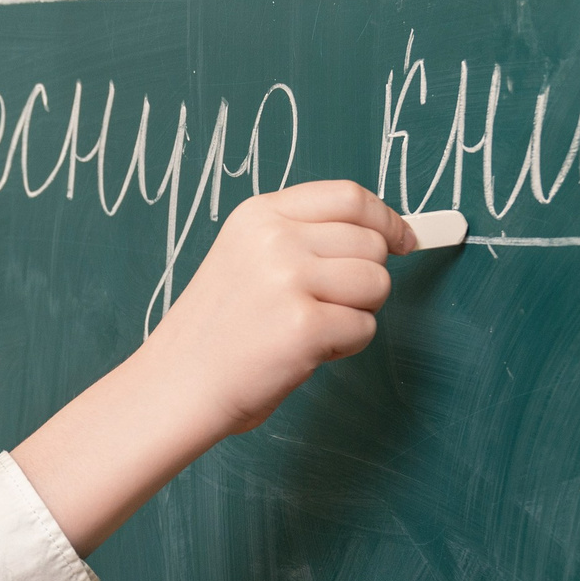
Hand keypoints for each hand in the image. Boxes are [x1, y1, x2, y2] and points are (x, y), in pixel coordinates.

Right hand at [145, 180, 413, 435]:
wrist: (176, 384)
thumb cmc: (217, 332)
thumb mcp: (246, 258)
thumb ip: (303, 238)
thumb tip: (385, 236)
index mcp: (260, 215)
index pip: (348, 196)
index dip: (386, 218)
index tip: (403, 240)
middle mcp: (275, 238)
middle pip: (371, 242)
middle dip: (366, 279)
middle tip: (328, 307)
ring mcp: (289, 279)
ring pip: (377, 284)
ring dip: (357, 313)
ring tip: (312, 329)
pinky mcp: (304, 325)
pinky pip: (365, 328)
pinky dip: (345, 347)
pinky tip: (304, 352)